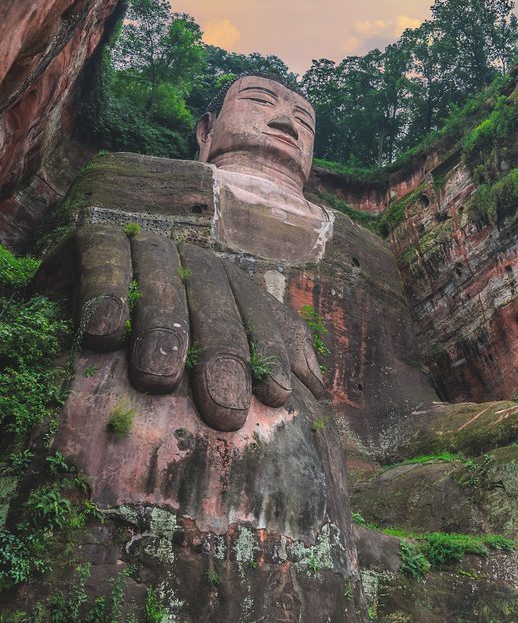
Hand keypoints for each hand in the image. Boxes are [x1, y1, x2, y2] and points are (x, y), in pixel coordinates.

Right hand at [36, 225, 325, 430]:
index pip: (258, 317)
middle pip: (216, 305)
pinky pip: (104, 258)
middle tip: (226, 409)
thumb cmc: (152, 345)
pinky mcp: (94, 237)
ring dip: (163, 329)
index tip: (278, 396)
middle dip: (225, 355)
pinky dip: (105, 291)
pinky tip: (101, 333)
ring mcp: (146, 248)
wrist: (72, 297)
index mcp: (229, 287)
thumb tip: (317, 388)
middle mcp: (193, 263)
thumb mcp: (212, 353)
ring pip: (164, 283)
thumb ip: (265, 357)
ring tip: (159, 379)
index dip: (270, 353)